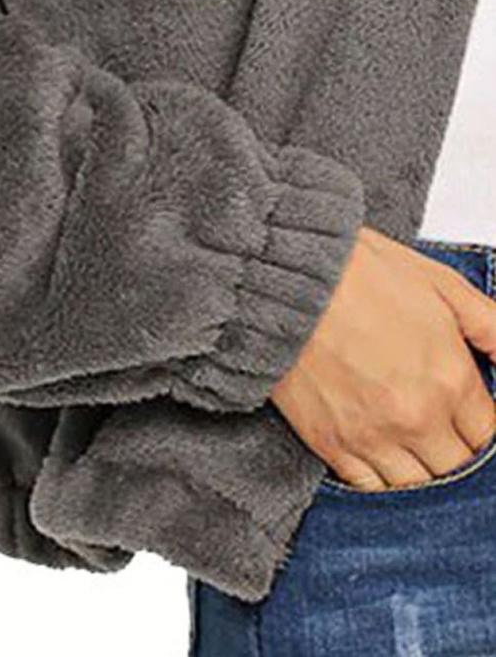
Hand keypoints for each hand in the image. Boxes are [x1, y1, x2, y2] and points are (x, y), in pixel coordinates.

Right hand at [269, 225, 495, 490]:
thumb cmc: (355, 272)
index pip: (488, 434)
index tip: (467, 413)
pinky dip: (380, 479)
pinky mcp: (329, 443)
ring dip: (420, 469)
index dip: (480, 424)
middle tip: (439, 427)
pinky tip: (380, 456)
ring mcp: (371, 436)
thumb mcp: (438, 282)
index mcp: (450, 379)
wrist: (283, 279)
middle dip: (455, 450)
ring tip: (411, 444)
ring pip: (416, 485)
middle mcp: (417, 418)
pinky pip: (368, 487)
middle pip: (457, 467)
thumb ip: (491, 326)